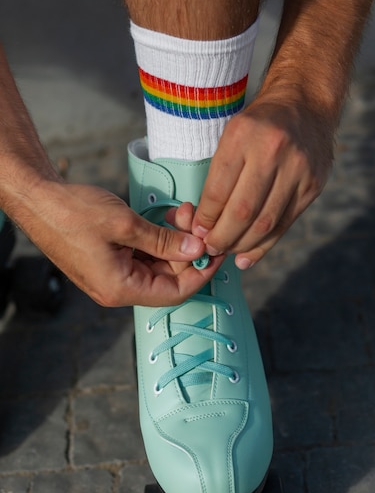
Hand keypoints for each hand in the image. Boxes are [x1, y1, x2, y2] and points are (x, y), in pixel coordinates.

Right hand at [21, 182, 221, 306]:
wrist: (37, 200)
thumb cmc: (73, 212)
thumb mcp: (126, 225)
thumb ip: (165, 241)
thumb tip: (197, 250)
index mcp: (121, 288)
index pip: (176, 293)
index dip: (202, 274)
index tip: (218, 252)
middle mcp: (118, 288)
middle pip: (169, 278)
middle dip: (188, 249)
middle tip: (198, 221)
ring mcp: (114, 274)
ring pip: (159, 264)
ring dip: (174, 240)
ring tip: (182, 212)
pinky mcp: (110, 260)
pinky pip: (144, 255)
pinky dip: (159, 238)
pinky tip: (167, 218)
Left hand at [192, 95, 332, 268]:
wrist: (306, 105)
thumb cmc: (259, 124)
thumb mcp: (232, 134)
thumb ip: (219, 175)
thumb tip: (202, 223)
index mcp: (244, 134)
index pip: (219, 190)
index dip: (206, 218)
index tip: (197, 232)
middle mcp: (273, 151)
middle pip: (243, 211)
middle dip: (222, 238)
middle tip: (210, 248)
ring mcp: (298, 169)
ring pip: (265, 222)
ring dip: (242, 245)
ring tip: (227, 252)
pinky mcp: (313, 185)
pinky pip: (285, 223)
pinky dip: (265, 244)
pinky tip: (249, 255)